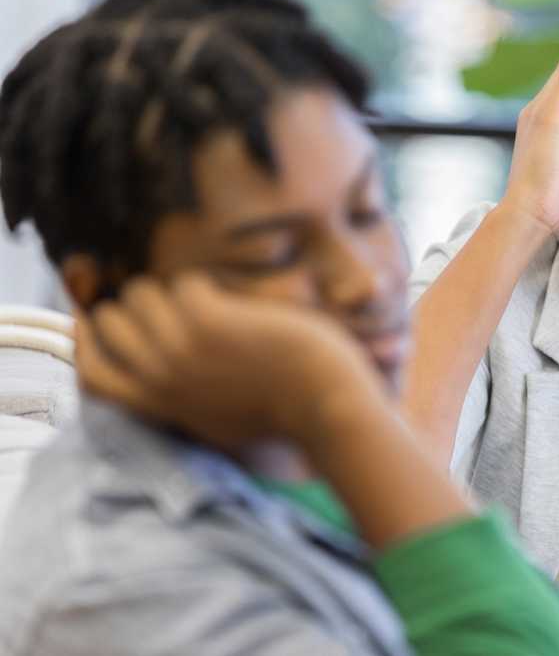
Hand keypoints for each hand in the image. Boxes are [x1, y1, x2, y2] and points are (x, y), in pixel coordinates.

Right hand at [75, 274, 386, 452]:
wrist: (326, 406)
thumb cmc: (286, 410)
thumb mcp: (217, 420)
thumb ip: (183, 399)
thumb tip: (160, 372)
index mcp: (160, 405)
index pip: (89, 374)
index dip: (85, 342)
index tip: (96, 321)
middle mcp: (161, 378)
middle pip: (109, 322)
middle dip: (139, 305)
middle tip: (178, 307)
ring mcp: (180, 350)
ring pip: (140, 294)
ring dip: (174, 290)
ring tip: (213, 305)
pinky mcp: (209, 323)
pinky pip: (186, 284)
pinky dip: (208, 287)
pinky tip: (237, 306)